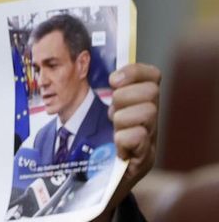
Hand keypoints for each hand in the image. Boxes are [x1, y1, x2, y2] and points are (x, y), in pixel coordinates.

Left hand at [109, 62, 160, 184]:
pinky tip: (117, 148)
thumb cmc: (101, 144)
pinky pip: (139, 137)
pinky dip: (123, 140)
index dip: (134, 72)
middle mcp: (153, 120)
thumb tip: (101, 72)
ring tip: (114, 131)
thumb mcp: (105, 114)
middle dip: (124, 98)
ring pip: (148, 112)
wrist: (101, 182)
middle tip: (111, 113)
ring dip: (122, 119)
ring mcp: (152, 140)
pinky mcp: (146, 159)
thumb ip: (109, 95)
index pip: (153, 75)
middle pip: (151, 92)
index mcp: (143, 105)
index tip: (113, 81)